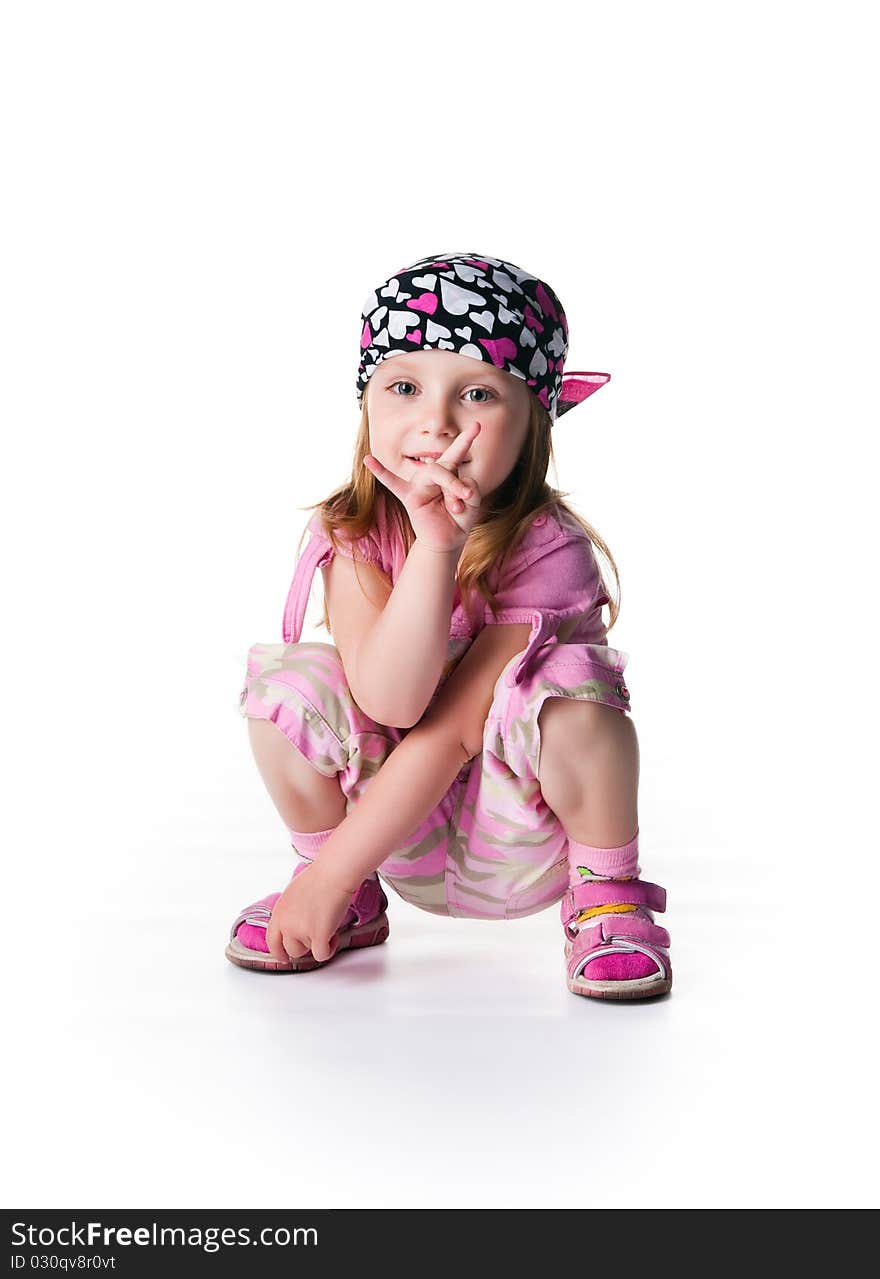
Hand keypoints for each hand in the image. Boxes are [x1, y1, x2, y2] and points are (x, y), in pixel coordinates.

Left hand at [265, 860, 357, 963]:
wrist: (332, 874)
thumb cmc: (318, 878)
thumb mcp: (292, 895)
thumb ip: (289, 913)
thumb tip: (295, 925)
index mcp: (278, 913)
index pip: (272, 941)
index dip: (278, 952)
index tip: (284, 956)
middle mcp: (286, 924)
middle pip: (292, 950)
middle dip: (305, 945)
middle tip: (316, 932)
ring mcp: (301, 931)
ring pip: (309, 952)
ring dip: (318, 943)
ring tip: (327, 926)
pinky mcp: (318, 936)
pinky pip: (322, 955)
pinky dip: (330, 949)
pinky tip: (334, 937)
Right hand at [362, 421, 483, 553]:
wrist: (447, 540)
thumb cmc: (459, 518)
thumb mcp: (474, 502)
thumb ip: (471, 488)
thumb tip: (456, 485)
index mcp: (449, 472)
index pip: (457, 451)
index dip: (466, 438)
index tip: (477, 425)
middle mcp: (433, 474)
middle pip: (447, 466)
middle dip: (458, 482)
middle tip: (468, 497)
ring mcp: (419, 484)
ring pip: (434, 472)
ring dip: (450, 489)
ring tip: (455, 507)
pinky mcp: (409, 497)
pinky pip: (392, 483)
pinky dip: (380, 471)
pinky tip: (368, 460)